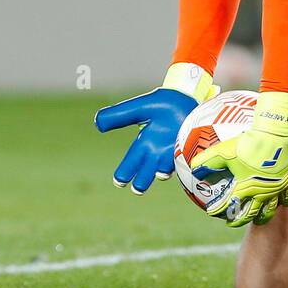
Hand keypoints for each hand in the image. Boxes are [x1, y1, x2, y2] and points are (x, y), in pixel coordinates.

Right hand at [94, 63, 216, 193]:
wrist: (191, 97)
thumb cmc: (166, 104)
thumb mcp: (140, 108)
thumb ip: (119, 115)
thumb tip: (97, 123)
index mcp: (146, 142)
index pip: (132, 161)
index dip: (125, 171)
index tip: (119, 182)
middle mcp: (159, 151)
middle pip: (147, 171)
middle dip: (142, 180)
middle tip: (137, 189)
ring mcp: (175, 151)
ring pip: (165, 168)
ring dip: (161, 171)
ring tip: (158, 173)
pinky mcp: (190, 150)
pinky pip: (184, 162)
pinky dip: (180, 164)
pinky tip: (179, 163)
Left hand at [191, 91, 287, 226]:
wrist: (273, 136)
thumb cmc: (247, 143)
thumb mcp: (223, 151)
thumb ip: (207, 161)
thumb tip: (193, 168)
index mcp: (244, 188)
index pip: (228, 205)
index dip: (218, 210)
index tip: (211, 212)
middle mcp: (259, 193)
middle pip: (249, 214)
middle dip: (238, 220)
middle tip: (231, 223)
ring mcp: (274, 190)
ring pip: (269, 211)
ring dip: (262, 217)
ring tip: (258, 220)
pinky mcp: (286, 183)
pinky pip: (287, 197)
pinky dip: (284, 202)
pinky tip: (281, 202)